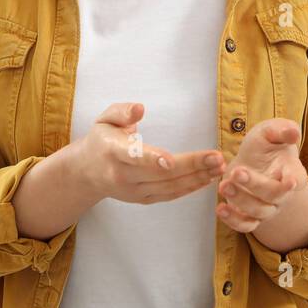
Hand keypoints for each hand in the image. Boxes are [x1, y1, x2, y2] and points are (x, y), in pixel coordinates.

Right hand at [72, 102, 226, 205]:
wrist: (87, 172)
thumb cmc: (101, 140)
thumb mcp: (104, 119)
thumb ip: (121, 111)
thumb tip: (140, 108)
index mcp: (112, 152)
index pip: (133, 156)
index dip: (152, 159)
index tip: (170, 161)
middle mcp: (123, 175)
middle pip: (160, 174)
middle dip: (191, 166)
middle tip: (217, 158)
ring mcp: (134, 191)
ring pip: (169, 187)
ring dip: (197, 178)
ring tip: (220, 167)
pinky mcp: (144, 199)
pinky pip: (170, 195)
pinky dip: (191, 188)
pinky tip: (209, 178)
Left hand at [216, 118, 306, 232]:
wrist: (252, 158)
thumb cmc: (266, 144)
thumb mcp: (271, 131)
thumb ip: (281, 131)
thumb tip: (293, 132)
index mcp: (292, 172)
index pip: (297, 180)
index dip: (293, 181)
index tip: (288, 180)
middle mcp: (282, 194)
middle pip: (274, 196)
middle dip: (255, 185)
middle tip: (237, 172)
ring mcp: (267, 207)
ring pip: (258, 212)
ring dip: (241, 200)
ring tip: (223, 185)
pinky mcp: (250, 216)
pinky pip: (245, 225)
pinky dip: (233, 221)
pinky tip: (220, 208)